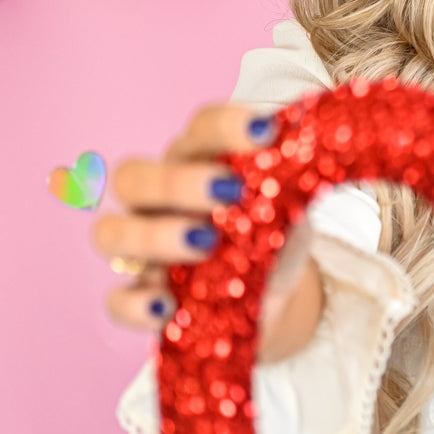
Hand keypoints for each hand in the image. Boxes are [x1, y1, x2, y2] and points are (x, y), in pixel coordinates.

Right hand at [91, 104, 322, 361]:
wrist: (274, 294)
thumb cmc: (272, 233)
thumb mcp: (289, 204)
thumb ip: (293, 177)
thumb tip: (322, 144)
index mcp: (194, 161)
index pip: (196, 132)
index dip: (226, 127)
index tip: (266, 132)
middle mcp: (157, 200)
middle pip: (133, 177)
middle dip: (179, 182)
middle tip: (230, 191)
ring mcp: (142, 252)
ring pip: (111, 233)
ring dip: (155, 235)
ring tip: (205, 243)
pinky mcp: (142, 299)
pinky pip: (116, 302)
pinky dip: (135, 304)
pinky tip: (167, 306)